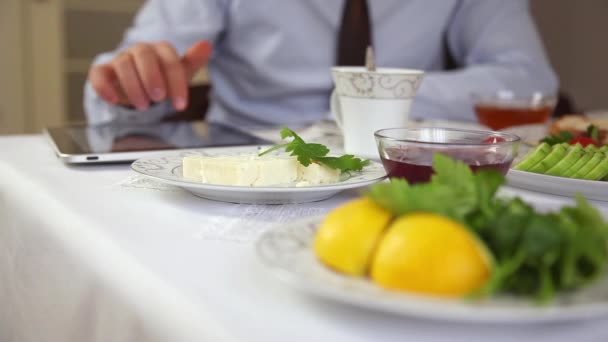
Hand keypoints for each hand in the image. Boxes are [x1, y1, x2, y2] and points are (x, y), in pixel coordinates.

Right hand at [88, 40, 210, 110]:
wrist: (140, 87)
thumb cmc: (162, 78)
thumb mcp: (179, 73)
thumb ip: (192, 61)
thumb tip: (206, 45)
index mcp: (160, 50)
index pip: (169, 60)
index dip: (176, 82)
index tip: (180, 105)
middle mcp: (139, 51)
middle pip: (144, 55)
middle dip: (152, 77)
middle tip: (159, 98)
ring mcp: (120, 60)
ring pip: (123, 64)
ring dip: (133, 86)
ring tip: (143, 105)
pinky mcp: (104, 72)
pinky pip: (99, 73)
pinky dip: (104, 87)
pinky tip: (113, 100)